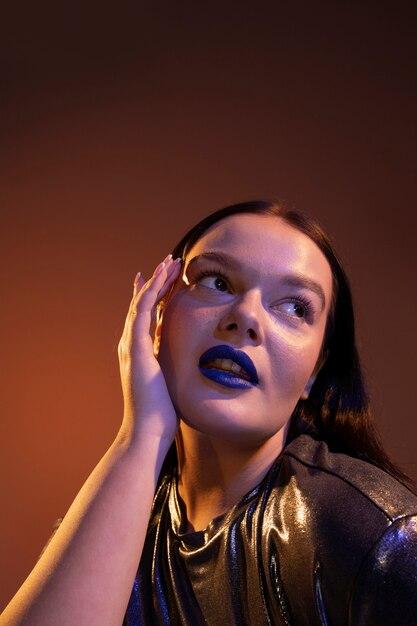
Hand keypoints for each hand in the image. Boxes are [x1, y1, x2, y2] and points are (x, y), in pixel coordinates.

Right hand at [118, 254, 181, 443]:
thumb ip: (174, 371)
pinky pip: (142, 310)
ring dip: (155, 280)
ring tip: (167, 263)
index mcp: (141, 353)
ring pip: (142, 302)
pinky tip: (160, 277)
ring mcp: (131, 345)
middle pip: (143, 305)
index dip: (158, 298)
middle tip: (167, 263)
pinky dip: (150, 291)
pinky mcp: (135, 347)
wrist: (148, 431)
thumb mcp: (170, 385)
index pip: (149, 318)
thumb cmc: (162, 415)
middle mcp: (132, 345)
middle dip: (156, 283)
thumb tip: (189, 367)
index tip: (167, 281)